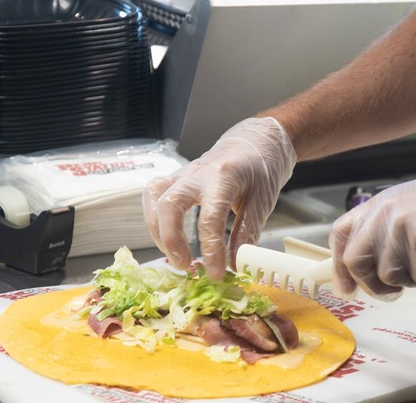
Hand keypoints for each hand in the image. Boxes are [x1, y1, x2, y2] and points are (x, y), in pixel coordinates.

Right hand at [143, 117, 295, 278]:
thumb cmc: (260, 168)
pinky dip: (154, 219)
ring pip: (154, 197)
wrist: (255, 142)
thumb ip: (247, 233)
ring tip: (172, 255)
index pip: (210, 218)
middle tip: (184, 265)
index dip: (211, 250)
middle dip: (171, 239)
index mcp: (224, 177)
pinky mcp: (176, 178)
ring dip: (157, 230)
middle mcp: (198, 173)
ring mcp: (183, 173)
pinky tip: (166, 237)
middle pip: (170, 204)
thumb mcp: (262, 202)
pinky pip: (153, 195)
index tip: (216, 274)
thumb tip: (234, 264)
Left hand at [330, 151, 415, 300]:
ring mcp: (399, 228)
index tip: (346, 288)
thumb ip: (383, 233)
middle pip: (355, 262)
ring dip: (414, 278)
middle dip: (372, 285)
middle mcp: (382, 214)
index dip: (338, 267)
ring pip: (389, 277)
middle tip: (392, 291)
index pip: (340, 235)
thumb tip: (368, 270)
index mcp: (377, 205)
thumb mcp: (406, 208)